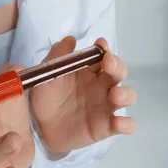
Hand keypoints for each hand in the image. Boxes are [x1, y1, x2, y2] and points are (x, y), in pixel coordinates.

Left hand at [29, 36, 136, 153]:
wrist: (39, 128)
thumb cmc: (46, 98)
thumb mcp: (46, 75)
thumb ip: (57, 56)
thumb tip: (70, 39)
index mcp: (89, 71)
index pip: (103, 55)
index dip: (104, 48)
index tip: (101, 44)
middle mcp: (102, 86)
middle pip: (119, 72)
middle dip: (117, 66)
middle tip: (108, 64)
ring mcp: (106, 106)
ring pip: (128, 96)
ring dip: (126, 94)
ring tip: (115, 95)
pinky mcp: (107, 126)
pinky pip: (126, 125)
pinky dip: (126, 124)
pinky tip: (118, 123)